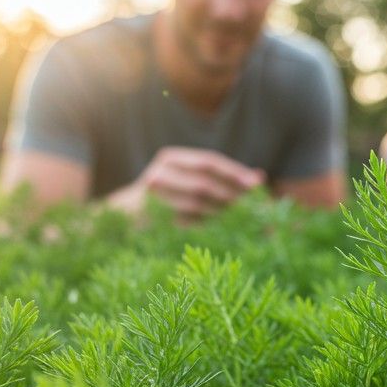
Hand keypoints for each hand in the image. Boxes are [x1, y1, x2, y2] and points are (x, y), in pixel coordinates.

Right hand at [106, 147, 263, 221]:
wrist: (127, 215)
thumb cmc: (169, 194)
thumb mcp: (190, 178)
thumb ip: (222, 177)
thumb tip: (259, 177)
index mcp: (171, 158)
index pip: (208, 161)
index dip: (234, 172)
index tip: (257, 183)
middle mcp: (159, 173)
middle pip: (203, 183)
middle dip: (231, 195)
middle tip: (253, 207)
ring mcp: (152, 197)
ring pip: (195, 204)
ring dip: (221, 212)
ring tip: (241, 218)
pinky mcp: (152, 219)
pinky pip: (186, 222)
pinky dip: (207, 225)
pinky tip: (223, 229)